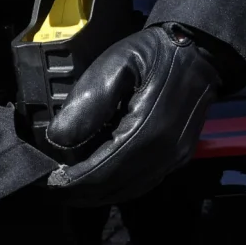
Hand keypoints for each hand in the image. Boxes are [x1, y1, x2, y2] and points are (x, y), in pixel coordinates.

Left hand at [45, 23, 222, 205]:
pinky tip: (103, 179)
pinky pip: (145, 181)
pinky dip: (120, 186)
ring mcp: (175, 156)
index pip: (100, 172)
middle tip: (52, 188)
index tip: (46, 181)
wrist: (199, 51)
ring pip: (130, 189)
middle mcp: (164, 151)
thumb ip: (86, 104)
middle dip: (79, 192)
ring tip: (71, 187)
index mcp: (147, 130)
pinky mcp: (180, 155)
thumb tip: (59, 141)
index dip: (69, 182)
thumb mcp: (114, 66)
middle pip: (114, 187)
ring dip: (98, 193)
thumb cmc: (154, 54)